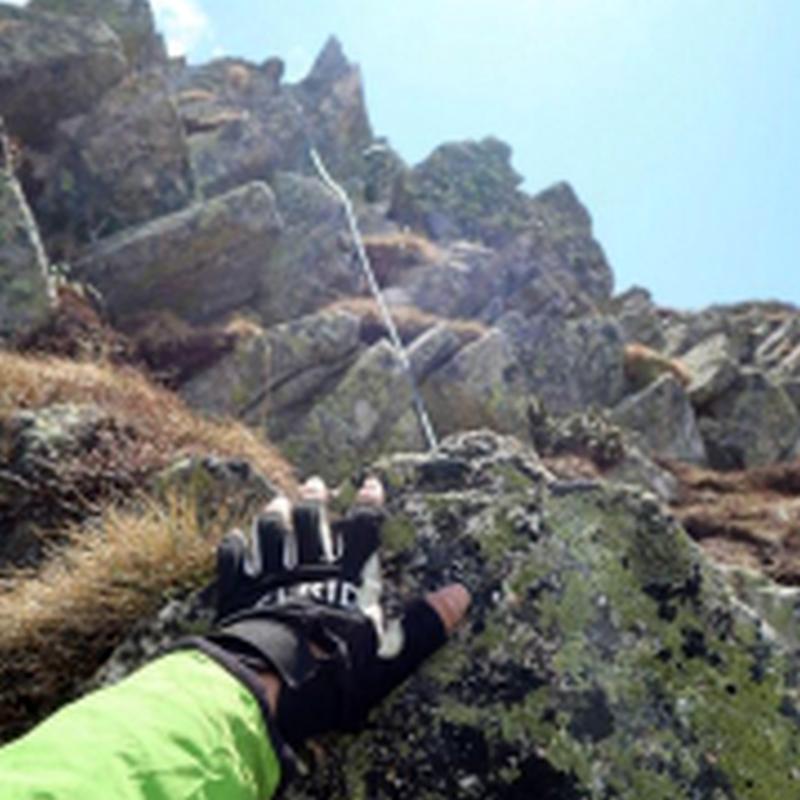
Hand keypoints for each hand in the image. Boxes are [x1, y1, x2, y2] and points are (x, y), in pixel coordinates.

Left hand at [205, 476, 469, 750]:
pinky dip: (235, 547)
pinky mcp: (239, 593)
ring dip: (276, 514)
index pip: (362, 530)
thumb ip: (424, 625)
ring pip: (273, 533)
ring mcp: (270, 577)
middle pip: (312, 522)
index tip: (371, 483)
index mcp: (346, 578)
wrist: (272, 684)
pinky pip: (235, 561)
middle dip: (316, 499)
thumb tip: (462, 595)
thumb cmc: (336, 674)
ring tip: (278, 499)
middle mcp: (308, 568)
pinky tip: (235, 537)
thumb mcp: (391, 656)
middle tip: (316, 482)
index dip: (368, 505)